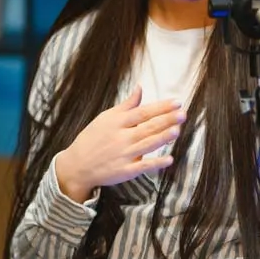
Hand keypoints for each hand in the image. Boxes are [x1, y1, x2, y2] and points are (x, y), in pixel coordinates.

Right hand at [56, 85, 184, 201]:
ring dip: (163, 137)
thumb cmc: (93, 139)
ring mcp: (124, 154)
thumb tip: (140, 87)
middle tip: (182, 114)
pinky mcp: (126, 171)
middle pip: (148, 127)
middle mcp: (122, 137)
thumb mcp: (106, 118)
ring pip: (147, 144)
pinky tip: (169, 159)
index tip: (177, 102)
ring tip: (177, 130)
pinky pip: (143, 166)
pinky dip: (156, 163)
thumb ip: (126, 105)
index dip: (161, 107)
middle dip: (167, 120)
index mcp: (118, 122)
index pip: (143, 112)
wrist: (77, 165)